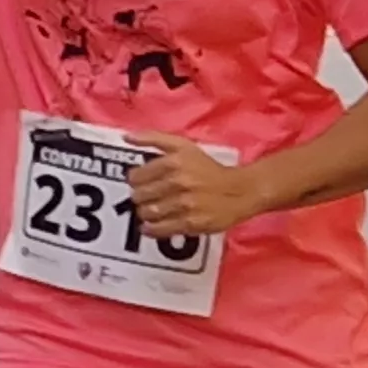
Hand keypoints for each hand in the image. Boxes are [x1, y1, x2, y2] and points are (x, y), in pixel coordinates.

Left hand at [126, 133, 271, 236]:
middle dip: (140, 197)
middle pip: (139, 196)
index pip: (136, 177)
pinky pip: (159, 229)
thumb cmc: (208, 168)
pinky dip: (150, 229)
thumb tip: (126, 137)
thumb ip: (154, 138)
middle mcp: (178, 182)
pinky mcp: (191, 223)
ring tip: (153, 209)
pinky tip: (151, 225)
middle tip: (148, 197)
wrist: (240, 190)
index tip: (142, 183)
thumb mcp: (184, 146)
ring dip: (146, 213)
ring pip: (147, 213)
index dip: (136, 181)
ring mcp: (184, 204)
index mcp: (173, 162)